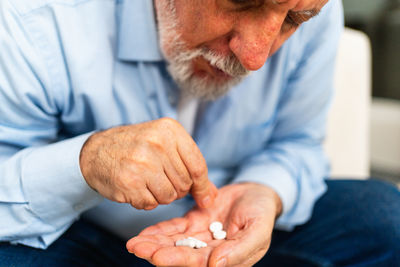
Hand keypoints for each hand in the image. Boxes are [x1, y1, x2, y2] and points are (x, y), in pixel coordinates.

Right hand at [79, 117, 217, 209]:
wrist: (97, 151)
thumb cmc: (136, 147)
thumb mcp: (164, 144)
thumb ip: (189, 166)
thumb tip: (211, 196)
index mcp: (170, 130)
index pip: (197, 165)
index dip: (202, 185)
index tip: (204, 198)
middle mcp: (157, 144)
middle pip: (184, 183)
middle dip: (176, 188)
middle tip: (160, 179)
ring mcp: (142, 163)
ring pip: (169, 196)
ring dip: (161, 196)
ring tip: (148, 181)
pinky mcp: (129, 182)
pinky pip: (150, 204)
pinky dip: (145, 201)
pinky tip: (136, 187)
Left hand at [127, 183, 281, 265]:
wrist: (257, 193)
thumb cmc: (262, 212)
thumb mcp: (258, 230)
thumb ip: (240, 250)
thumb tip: (215, 266)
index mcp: (226, 260)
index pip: (198, 263)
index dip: (177, 260)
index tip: (157, 256)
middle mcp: (210, 253)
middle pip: (181, 255)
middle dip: (157, 253)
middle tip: (136, 248)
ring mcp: (200, 238)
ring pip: (174, 243)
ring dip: (154, 244)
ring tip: (133, 243)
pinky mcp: (194, 223)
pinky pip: (174, 228)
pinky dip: (159, 231)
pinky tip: (143, 234)